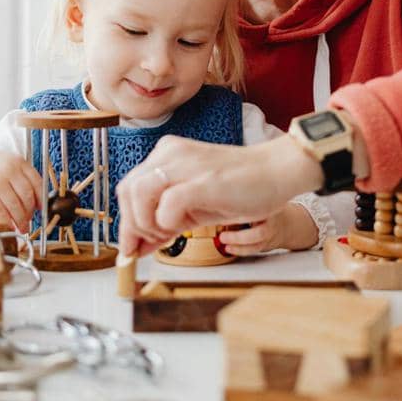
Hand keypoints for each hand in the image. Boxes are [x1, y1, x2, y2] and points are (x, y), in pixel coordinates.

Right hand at [0, 148, 42, 231]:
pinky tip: (9, 226)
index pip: (37, 183)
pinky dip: (7, 222)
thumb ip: (24, 177)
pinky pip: (0, 212)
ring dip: (20, 221)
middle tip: (29, 221)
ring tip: (22, 228)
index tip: (41, 209)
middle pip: (27, 196)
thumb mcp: (10, 163)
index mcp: (19, 162)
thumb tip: (38, 202)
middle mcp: (9, 170)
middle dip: (30, 212)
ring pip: (15, 206)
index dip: (41, 199)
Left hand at [115, 133, 322, 258]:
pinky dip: (167, 222)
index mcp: (166, 154)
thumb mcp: (193, 207)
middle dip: (132, 225)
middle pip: (126, 190)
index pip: (128, 187)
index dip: (126, 221)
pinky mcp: (202, 180)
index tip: (131, 247)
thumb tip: (137, 246)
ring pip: (138, 193)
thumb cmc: (240, 187)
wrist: (276, 172)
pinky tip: (182, 227)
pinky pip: (167, 204)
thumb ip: (164, 222)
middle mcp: (170, 153)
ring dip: (146, 222)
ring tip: (168, 234)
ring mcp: (185, 164)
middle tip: (148, 246)